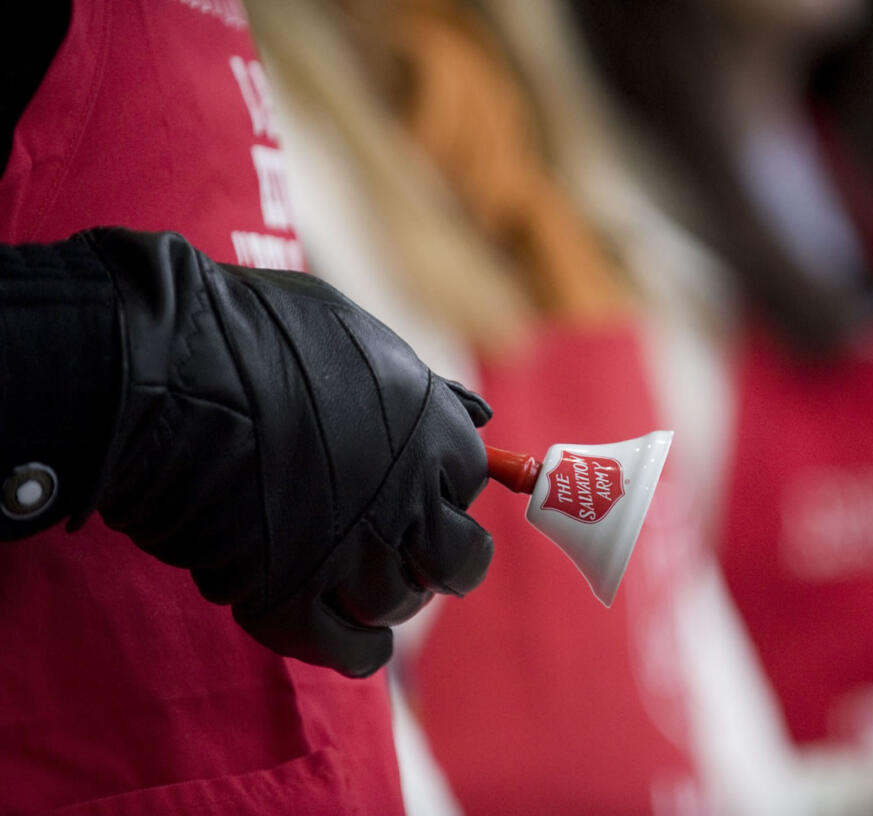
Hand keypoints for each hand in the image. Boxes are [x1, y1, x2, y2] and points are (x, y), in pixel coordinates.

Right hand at [88, 229, 491, 676]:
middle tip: (412, 553)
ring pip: (397, 604)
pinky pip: (349, 650)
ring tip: (358, 581)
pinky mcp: (290, 600)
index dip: (444, 486)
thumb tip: (466, 411)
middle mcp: (405, 497)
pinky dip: (357, 649)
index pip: (470, 479)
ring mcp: (351, 554)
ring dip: (384, 597)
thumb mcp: (350, 330)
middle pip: (458, 558)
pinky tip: (355, 640)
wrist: (161, 371)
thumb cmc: (248, 332)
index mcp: (429, 430)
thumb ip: (410, 381)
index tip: (421, 487)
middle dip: (439, 559)